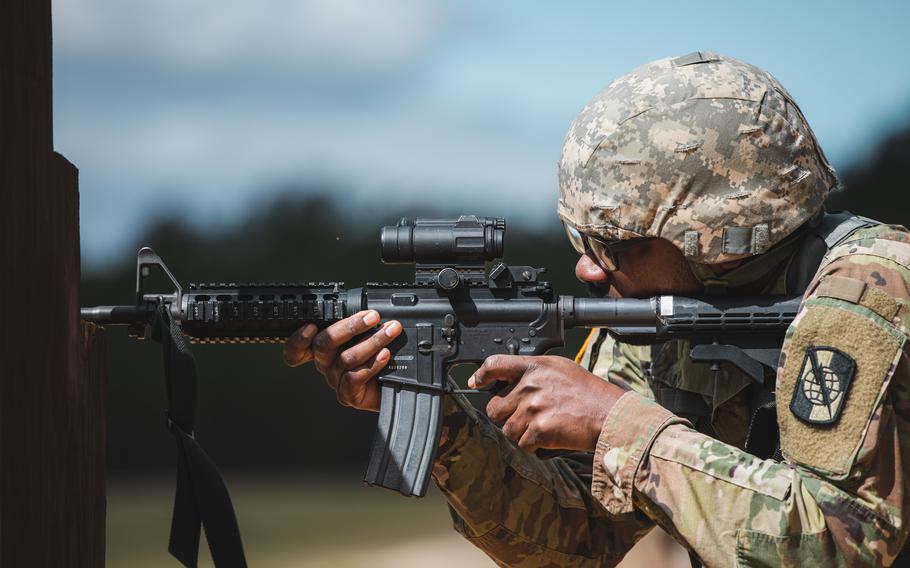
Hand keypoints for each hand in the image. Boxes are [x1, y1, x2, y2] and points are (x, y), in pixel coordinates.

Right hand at [283, 310, 401, 411]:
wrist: (394, 385)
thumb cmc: (381, 356)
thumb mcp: (369, 335)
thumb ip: (362, 324)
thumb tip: (369, 311)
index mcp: (325, 347)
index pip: (298, 346)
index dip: (298, 339)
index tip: (311, 326)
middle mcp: (325, 363)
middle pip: (324, 344)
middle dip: (350, 327)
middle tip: (372, 317)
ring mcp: (335, 379)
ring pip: (345, 358)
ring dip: (371, 342)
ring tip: (389, 332)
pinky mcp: (347, 394)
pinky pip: (354, 378)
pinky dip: (372, 364)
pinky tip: (385, 354)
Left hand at [469, 355, 623, 452]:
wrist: (610, 415)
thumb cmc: (589, 394)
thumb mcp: (561, 369)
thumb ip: (534, 373)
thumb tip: (509, 382)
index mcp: (535, 367)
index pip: (495, 365)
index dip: (481, 375)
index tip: (476, 382)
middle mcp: (530, 385)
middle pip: (494, 407)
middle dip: (505, 416)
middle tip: (525, 417)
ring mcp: (533, 408)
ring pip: (507, 429)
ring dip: (521, 433)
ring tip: (542, 427)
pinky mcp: (539, 429)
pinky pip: (522, 444)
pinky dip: (534, 446)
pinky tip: (549, 438)